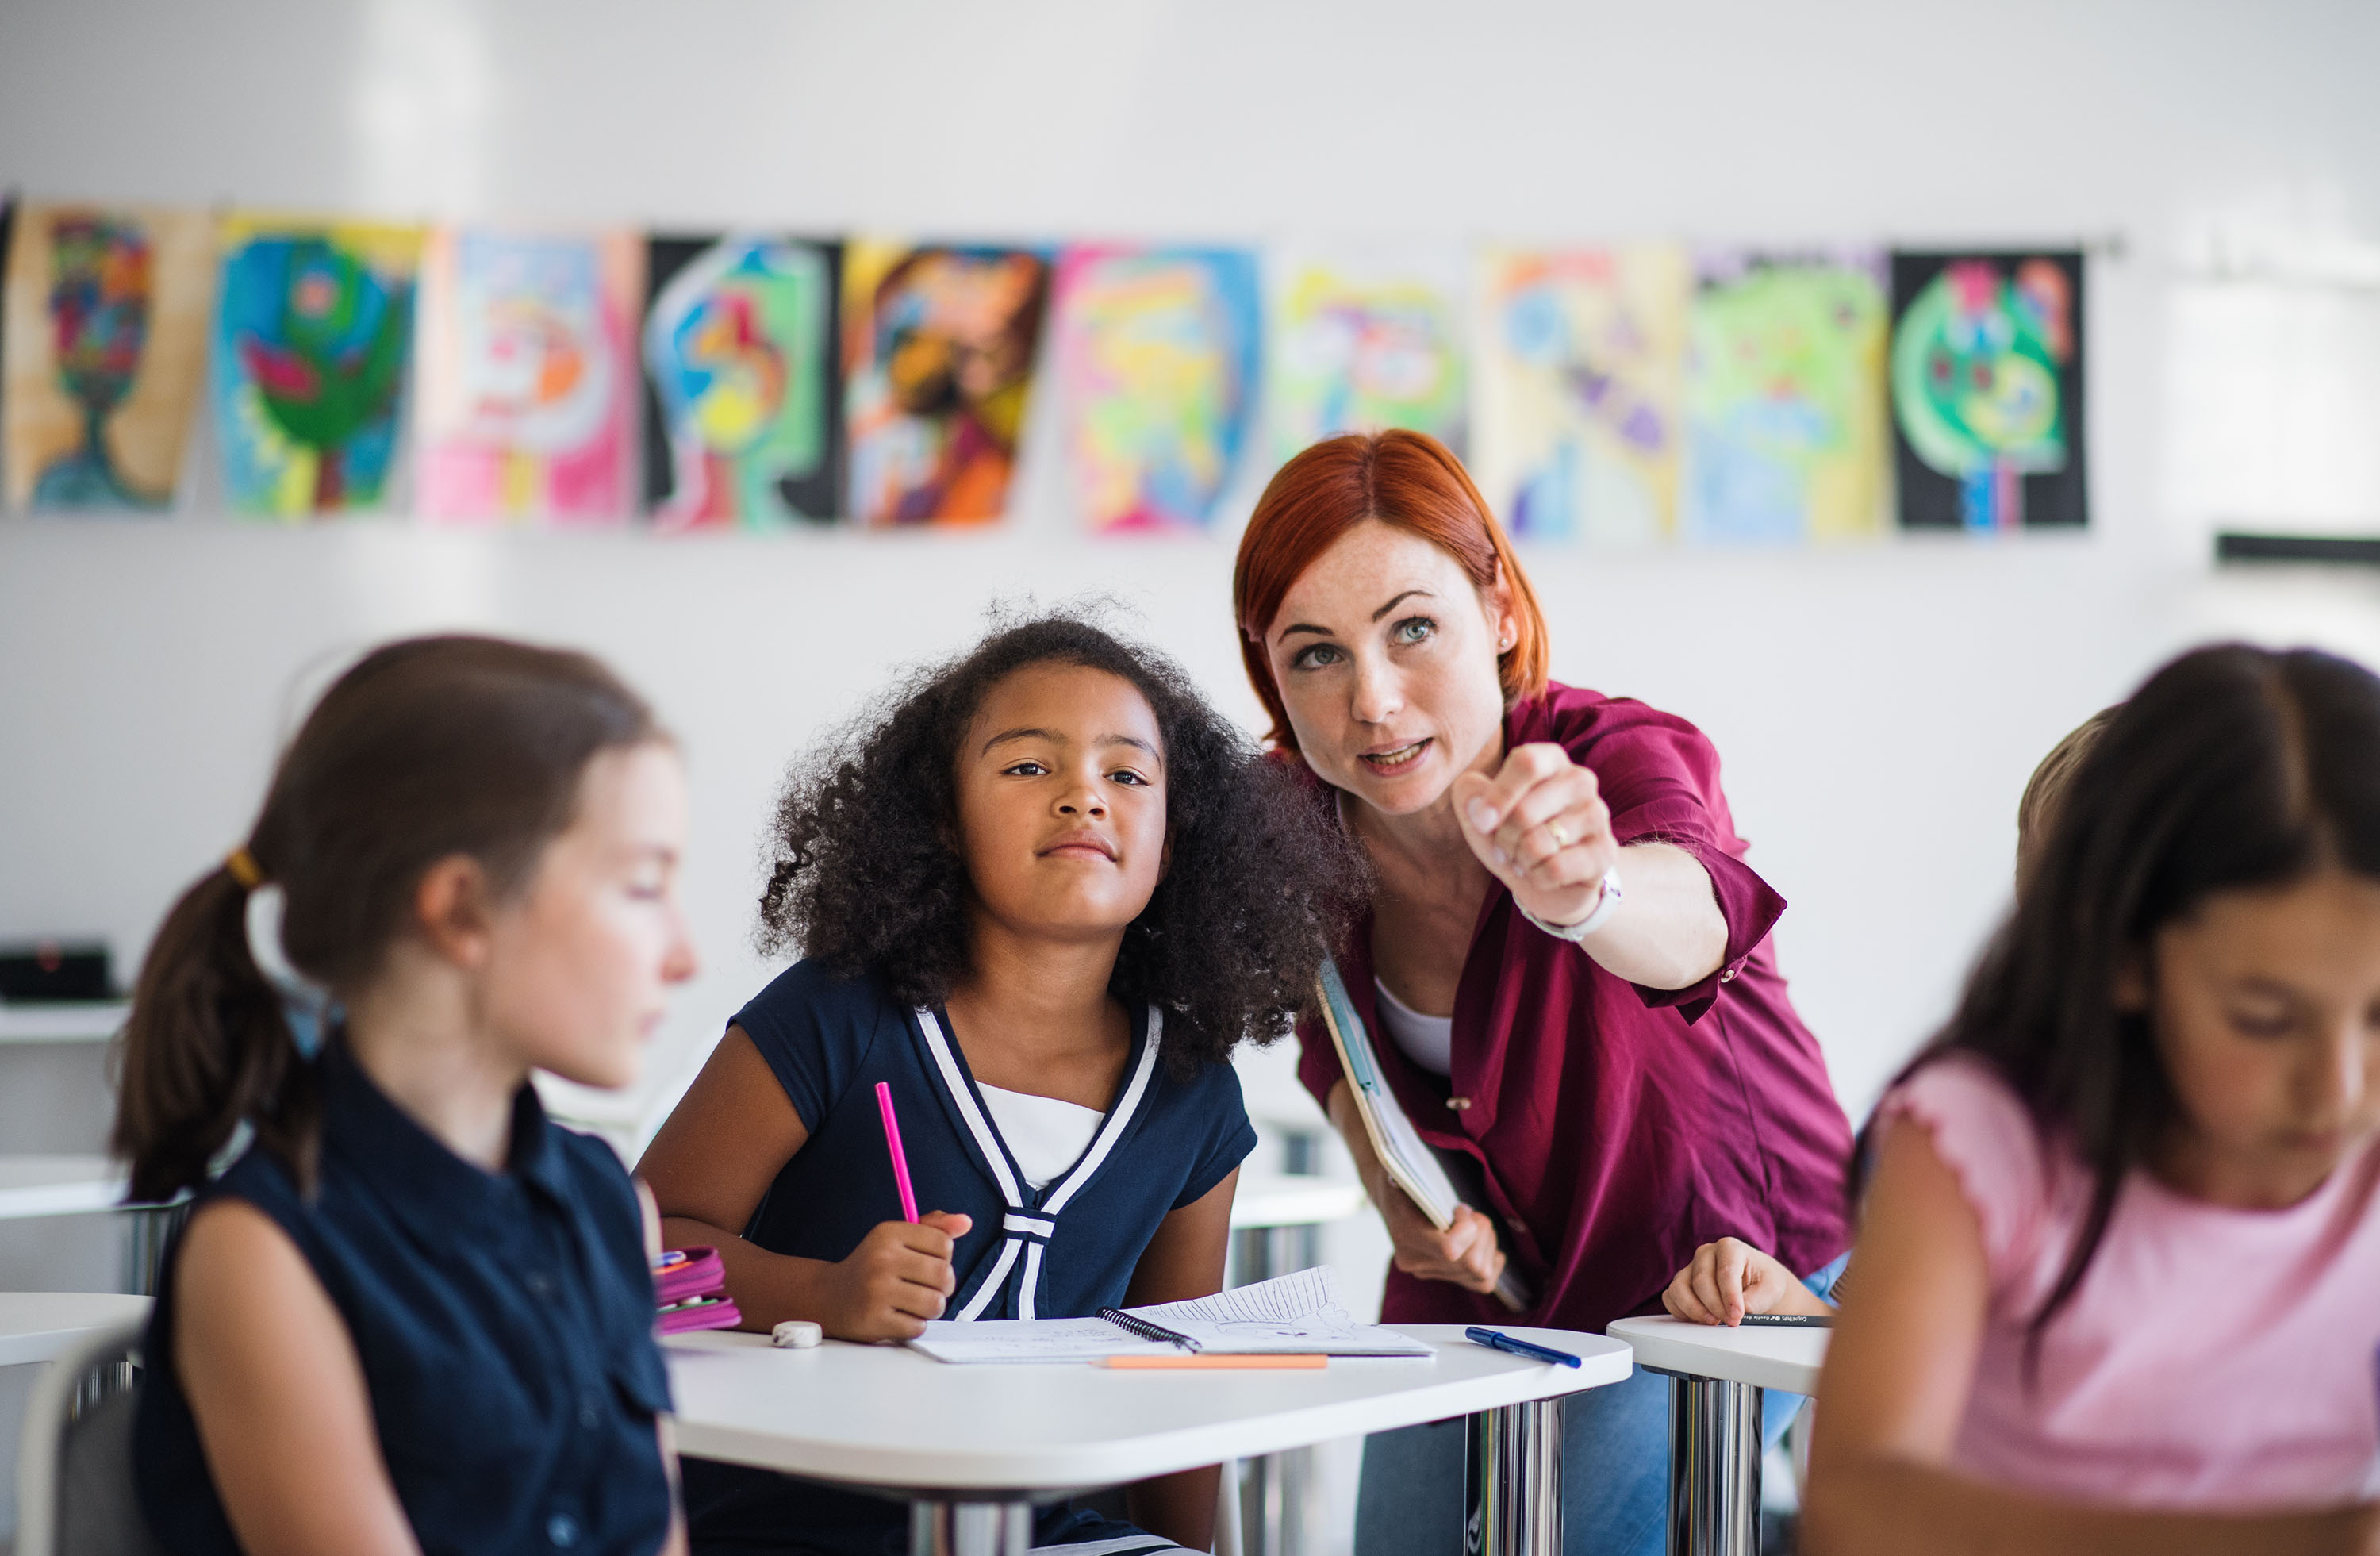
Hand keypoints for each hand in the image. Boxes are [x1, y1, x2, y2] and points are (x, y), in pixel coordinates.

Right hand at [819, 1212, 972, 1340]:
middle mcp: (882, 1258)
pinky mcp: (874, 1320)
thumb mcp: (897, 1239)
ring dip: (931, 1309)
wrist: (829, 1297)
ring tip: (915, 1304)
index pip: (944, 1243)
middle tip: (926, 1288)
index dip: (943, 1257)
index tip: (928, 1263)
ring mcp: (877, 1290)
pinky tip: (899, 1317)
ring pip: (935, 1304)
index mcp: (889, 1233)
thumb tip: (965, 1222)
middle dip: (942, 1286)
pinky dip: (914, 1325)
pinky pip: (918, 1327)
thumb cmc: (872, 1267)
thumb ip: (933, 1228)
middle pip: (944, 1275)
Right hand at [1377, 1181, 1504, 1293]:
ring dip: (1487, 1245)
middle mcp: (1415, 1261)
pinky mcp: (1445, 1277)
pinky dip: (1491, 1260)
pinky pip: (1485, 1283)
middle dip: (1482, 1235)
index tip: (1460, 1208)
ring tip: (1474, 1226)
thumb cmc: (1409, 1178)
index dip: (1468, 1228)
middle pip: (1473, 1264)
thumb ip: (1432, 1190)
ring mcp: (1429, 1272)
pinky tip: (1483, 1242)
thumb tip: (1460, 1211)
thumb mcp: (1413, 1172)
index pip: (1451, 1250)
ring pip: (1482, 1274)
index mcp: (1404, 1232)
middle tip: (1472, 1215)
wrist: (1394, 1196)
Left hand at [1452, 743, 1619, 931]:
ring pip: (1539, 843)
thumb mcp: (1481, 814)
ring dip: (1520, 860)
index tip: (1480, 821)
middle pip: (1525, 811)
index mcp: (1551, 760)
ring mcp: (1597, 814)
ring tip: (1523, 860)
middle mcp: (1580, 780)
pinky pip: (1556, 868)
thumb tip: (1477, 804)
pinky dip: (1537, 877)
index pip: (1527, 763)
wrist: (1546, 879)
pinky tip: (1541, 874)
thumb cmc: (1512, 835)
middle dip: (1502, 839)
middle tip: (1503, 848)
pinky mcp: (1605, 851)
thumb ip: (1469, 795)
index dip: (1498, 796)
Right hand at [1661, 1237, 1829, 1324]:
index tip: (1737, 1316)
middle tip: (1730, 1322)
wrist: (1756, 1283)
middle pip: (1701, 1282)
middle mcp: (1706, 1253)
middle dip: (1715, 1307)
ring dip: (1695, 1310)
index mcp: (1729, 1247)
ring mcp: (1690, 1267)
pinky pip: (1670, 1297)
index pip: (1725, 1272)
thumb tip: (1735, 1312)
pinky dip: (1681, 1311)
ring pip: (1679, 1289)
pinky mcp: (1681, 1283)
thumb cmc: (1763, 1281)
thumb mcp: (1771, 1288)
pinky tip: (1699, 1320)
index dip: (1730, 1297)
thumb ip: (1756, 1299)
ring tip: (1714, 1322)